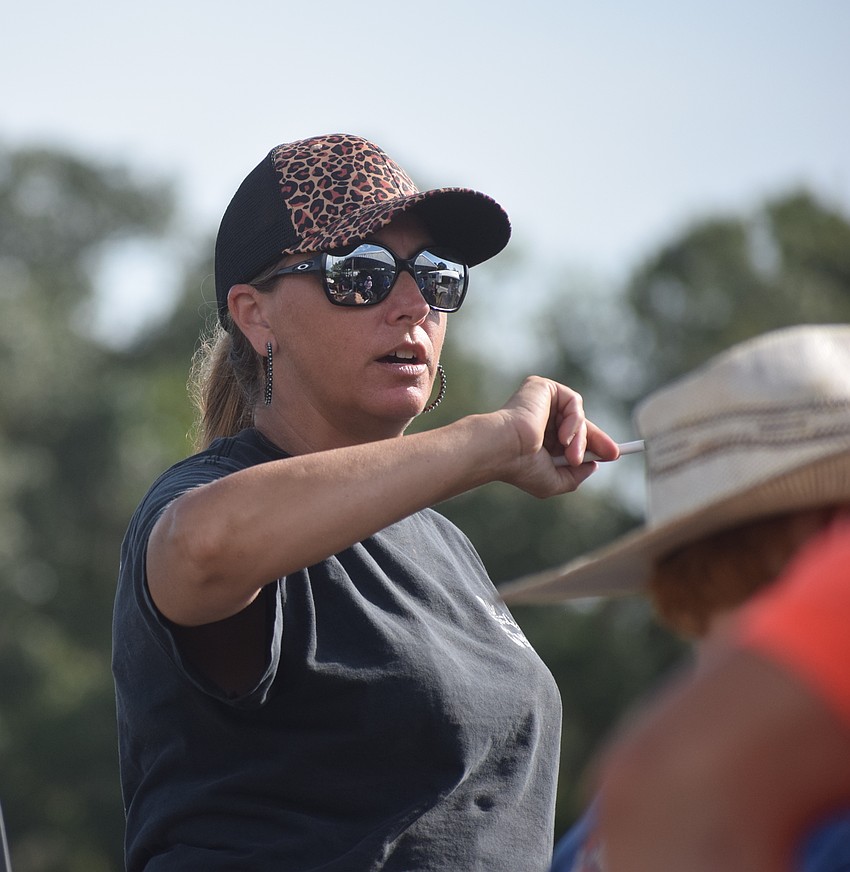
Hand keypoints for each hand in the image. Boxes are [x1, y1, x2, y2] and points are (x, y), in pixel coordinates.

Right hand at [496, 376, 619, 497]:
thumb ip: (574, 476)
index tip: (612, 455)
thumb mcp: (553, 481)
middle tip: (613, 454)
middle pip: (579, 424)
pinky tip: (563, 437)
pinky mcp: (542, 387)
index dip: (593, 445)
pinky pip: (573, 402)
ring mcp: (540, 402)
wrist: (503, 449)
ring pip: (578, 417)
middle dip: (597, 440)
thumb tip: (593, 465)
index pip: (570, 437)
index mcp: (537, 438)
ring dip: (582, 440)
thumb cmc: (521, 468)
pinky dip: (575, 421)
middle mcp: (539, 417)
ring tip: (572, 457)